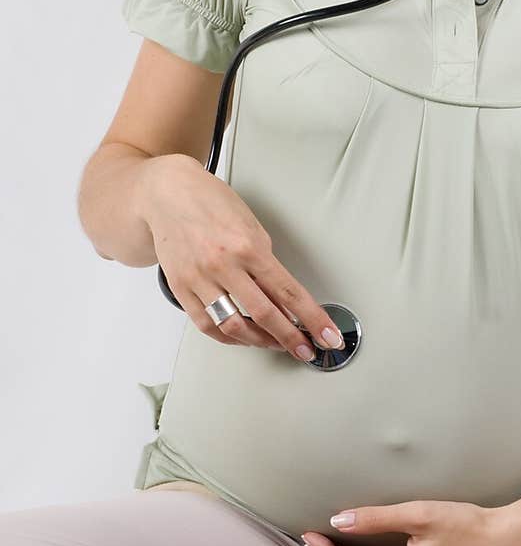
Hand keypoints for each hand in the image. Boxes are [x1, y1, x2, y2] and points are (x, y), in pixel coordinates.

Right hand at [139, 153, 344, 361]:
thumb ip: (266, 262)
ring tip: (275, 343)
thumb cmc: (212, 204)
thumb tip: (283, 297)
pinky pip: (206, 324)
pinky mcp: (180, 288)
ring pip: (234, 326)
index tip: (327, 335)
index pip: (289, 292)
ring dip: (260, 341)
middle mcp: (224, 264)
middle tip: (305, 350)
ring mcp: (199, 279)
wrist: (168, 195)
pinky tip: (243, 338)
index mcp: (248, 247)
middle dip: (290, 338)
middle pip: (265, 314)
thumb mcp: (251, 225)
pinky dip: (228, 337)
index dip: (312, 319)